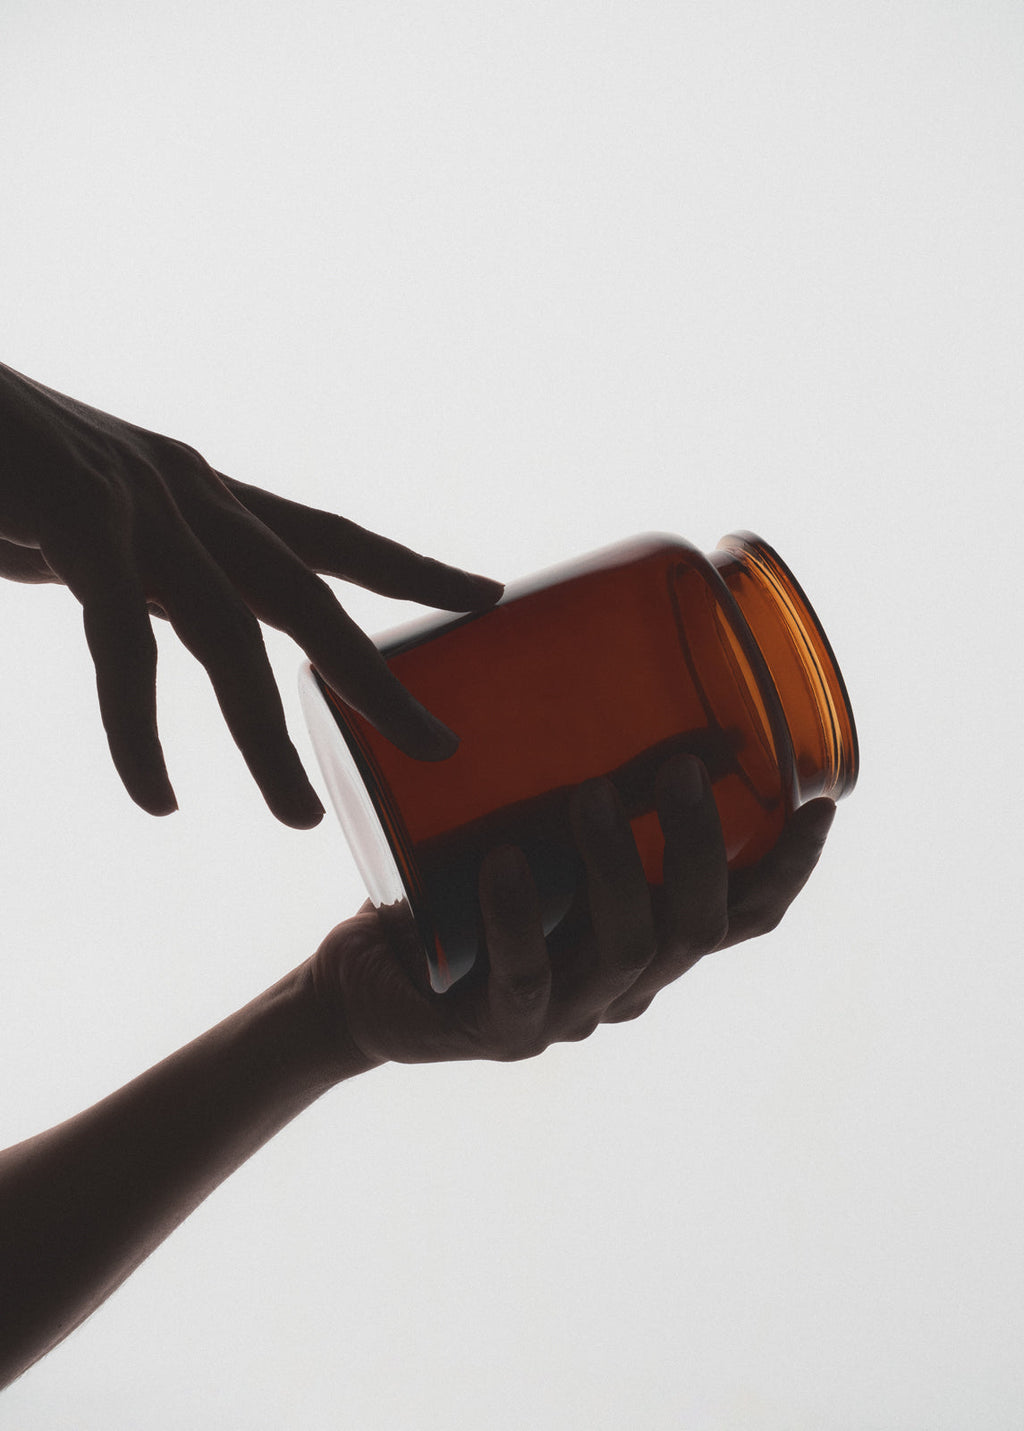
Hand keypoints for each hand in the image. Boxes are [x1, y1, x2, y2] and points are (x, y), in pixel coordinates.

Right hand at [0, 362, 502, 823]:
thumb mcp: (86, 519)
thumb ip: (130, 568)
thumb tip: (146, 611)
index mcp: (204, 493)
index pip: (330, 538)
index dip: (411, 568)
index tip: (486, 596)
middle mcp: (191, 493)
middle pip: (311, 596)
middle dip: (375, 676)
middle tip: (439, 746)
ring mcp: (141, 503)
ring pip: (231, 636)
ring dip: (268, 736)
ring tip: (303, 817)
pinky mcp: (80, 517)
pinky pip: (122, 646)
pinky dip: (140, 733)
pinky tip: (159, 798)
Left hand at [311, 754, 836, 1066]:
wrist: (367, 981)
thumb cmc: (450, 891)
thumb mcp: (520, 828)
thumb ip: (569, 778)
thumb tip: (599, 664)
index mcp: (648, 937)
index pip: (742, 914)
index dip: (787, 867)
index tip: (816, 802)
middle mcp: (624, 983)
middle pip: (697, 926)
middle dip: (702, 845)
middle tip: (679, 767)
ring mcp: (567, 1012)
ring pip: (628, 948)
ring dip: (621, 868)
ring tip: (592, 796)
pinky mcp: (499, 1026)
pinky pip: (525, 976)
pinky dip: (520, 918)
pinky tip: (506, 865)